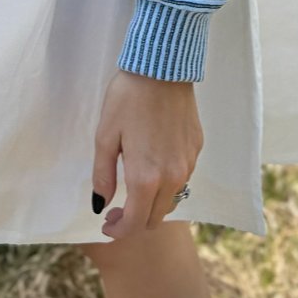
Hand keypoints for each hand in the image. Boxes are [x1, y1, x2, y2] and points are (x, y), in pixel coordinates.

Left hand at [91, 69, 202, 238]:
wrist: (162, 66)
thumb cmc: (128, 98)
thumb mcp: (105, 135)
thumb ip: (103, 175)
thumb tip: (100, 205)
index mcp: (147, 178)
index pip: (136, 223)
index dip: (119, 230)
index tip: (107, 223)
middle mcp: (173, 177)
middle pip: (156, 217)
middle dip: (135, 221)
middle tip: (117, 207)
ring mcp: (188, 163)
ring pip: (172, 199)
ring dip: (153, 202)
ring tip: (135, 186)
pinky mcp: (197, 148)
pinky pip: (182, 177)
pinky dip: (167, 181)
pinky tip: (154, 162)